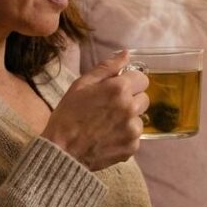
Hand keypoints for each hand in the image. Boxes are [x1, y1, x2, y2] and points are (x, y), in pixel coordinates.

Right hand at [41, 51, 149, 171]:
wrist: (62, 152)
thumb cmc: (68, 116)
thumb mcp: (82, 85)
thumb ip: (106, 68)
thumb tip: (126, 54)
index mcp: (119, 89)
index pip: (142, 79)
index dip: (129, 83)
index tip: (117, 90)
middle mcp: (130, 108)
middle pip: (144, 98)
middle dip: (131, 100)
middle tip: (109, 108)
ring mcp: (133, 130)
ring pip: (139, 118)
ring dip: (128, 120)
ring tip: (106, 125)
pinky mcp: (132, 147)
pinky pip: (135, 137)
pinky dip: (124, 137)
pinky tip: (107, 138)